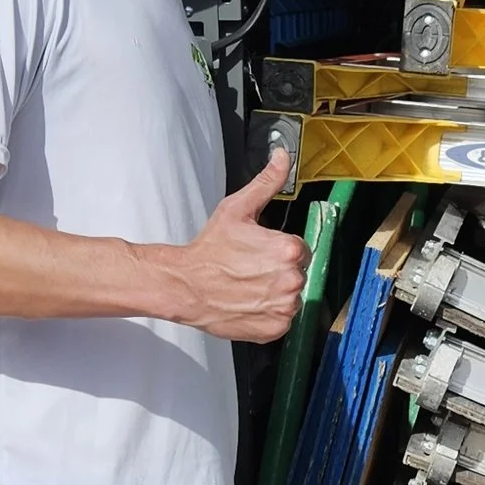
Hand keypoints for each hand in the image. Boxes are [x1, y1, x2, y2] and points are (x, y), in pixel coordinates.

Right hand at [149, 159, 308, 341]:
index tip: (258, 252)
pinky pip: (281, 319)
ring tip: (247, 286)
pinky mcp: (275, 328)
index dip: (277, 249)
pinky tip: (248, 302)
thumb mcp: (238, 208)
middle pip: (296, 273)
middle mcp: (292, 280)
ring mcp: (284, 307)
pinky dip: (268, 314)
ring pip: (290, 297)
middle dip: (276, 270)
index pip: (299, 249)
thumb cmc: (209, 249)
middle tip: (249, 268)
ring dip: (274, 293)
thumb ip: (267, 181)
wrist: (185, 285)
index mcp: (289, 249)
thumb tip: (283, 156)